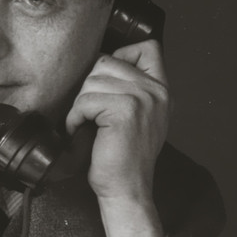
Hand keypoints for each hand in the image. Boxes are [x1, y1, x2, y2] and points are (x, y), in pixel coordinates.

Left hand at [65, 41, 169, 236]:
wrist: (127, 189)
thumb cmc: (122, 157)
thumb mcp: (137, 116)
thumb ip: (131, 88)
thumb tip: (103, 63)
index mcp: (161, 90)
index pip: (147, 47)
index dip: (120, 55)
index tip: (105, 83)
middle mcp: (156, 91)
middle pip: (107, 61)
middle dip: (89, 86)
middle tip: (90, 114)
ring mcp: (143, 99)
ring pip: (93, 80)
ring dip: (80, 104)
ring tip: (86, 125)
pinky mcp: (125, 111)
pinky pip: (86, 100)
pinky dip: (75, 117)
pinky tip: (81, 132)